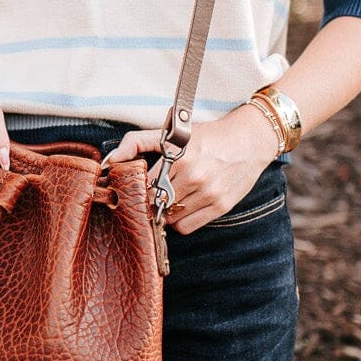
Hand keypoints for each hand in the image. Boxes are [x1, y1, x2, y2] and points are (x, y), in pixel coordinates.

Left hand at [100, 104, 281, 233]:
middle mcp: (194, 176)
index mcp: (179, 156)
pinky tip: (185, 206)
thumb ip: (137, 142)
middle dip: (150, 202)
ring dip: (166, 212)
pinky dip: (181, 221)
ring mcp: (209, 193)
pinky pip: (188, 227)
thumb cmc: (209, 136)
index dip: (136, 190)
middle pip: (156, 204)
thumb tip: (110, 161)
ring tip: (172, 198)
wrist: (250, 140)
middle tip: (153, 195)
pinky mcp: (221, 206)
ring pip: (170, 219)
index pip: (144, 185)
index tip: (136, 189)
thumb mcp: (174, 133)